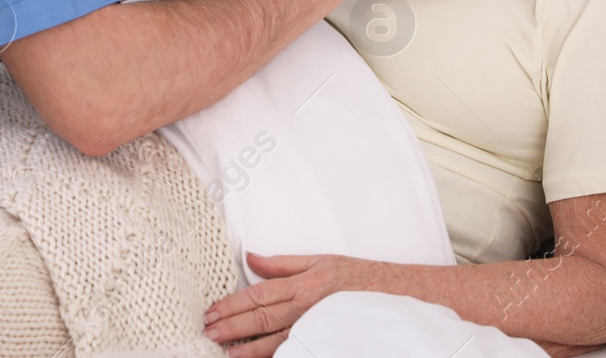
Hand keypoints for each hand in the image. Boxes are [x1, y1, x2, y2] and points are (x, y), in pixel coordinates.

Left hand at [203, 252, 358, 355]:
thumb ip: (282, 263)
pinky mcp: (324, 340)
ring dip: (249, 347)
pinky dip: (276, 356)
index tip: (213, 310)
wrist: (396, 295)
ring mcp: (316, 327)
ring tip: (227, 352)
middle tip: (209, 332)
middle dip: (232, 326)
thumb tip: (250, 258)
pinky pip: (296, 350)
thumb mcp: (320, 260)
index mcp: (303, 284)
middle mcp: (307, 307)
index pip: (259, 294)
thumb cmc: (358, 277)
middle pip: (262, 318)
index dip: (233, 303)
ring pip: (276, 340)